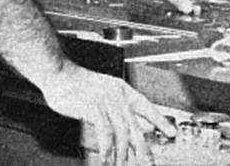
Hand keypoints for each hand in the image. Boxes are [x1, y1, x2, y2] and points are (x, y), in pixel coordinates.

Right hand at [39, 63, 175, 164]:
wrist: (58, 73)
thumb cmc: (75, 84)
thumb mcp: (101, 91)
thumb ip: (114, 107)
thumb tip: (126, 126)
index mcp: (121, 89)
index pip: (145, 105)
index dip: (159, 120)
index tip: (171, 132)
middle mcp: (116, 95)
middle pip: (136, 125)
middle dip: (143, 148)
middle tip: (148, 162)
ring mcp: (105, 101)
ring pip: (122, 133)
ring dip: (121, 153)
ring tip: (120, 165)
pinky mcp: (93, 108)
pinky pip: (105, 133)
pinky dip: (107, 149)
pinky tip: (106, 158)